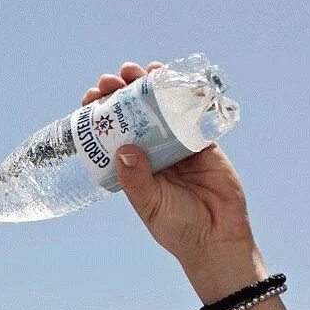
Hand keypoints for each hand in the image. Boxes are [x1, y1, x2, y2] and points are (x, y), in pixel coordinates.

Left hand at [82, 62, 265, 300]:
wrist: (217, 238)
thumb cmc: (177, 227)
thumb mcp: (150, 205)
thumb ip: (137, 179)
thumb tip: (123, 149)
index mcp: (131, 166)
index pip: (110, 133)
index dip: (100, 113)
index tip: (91, 97)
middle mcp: (151, 151)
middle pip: (133, 114)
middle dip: (122, 92)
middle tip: (112, 78)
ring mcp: (176, 144)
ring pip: (160, 108)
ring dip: (149, 86)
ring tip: (138, 71)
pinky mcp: (202, 142)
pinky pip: (192, 113)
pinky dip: (184, 94)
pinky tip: (173, 78)